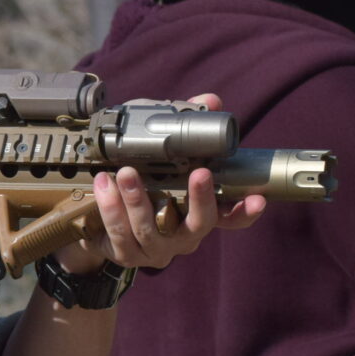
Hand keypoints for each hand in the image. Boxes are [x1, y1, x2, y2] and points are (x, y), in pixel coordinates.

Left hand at [56, 93, 265, 273]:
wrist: (95, 220)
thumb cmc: (138, 181)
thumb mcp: (161, 152)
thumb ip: (186, 128)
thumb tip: (210, 101)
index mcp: (197, 213)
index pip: (230, 217)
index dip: (246, 211)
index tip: (259, 199)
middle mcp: (183, 235)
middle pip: (199, 224)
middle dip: (201, 199)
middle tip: (200, 173)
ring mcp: (156, 248)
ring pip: (150, 228)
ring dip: (138, 198)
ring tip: (127, 172)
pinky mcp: (127, 254)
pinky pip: (120, 233)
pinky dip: (111, 207)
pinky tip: (104, 185)